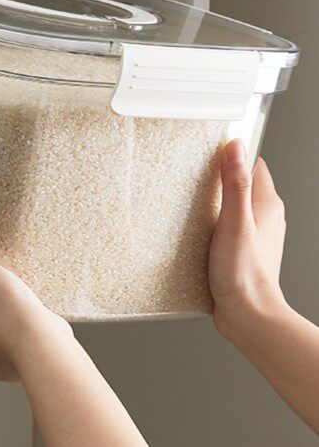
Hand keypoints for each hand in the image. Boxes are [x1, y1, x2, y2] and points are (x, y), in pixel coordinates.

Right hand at [209, 139, 287, 339]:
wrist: (246, 314)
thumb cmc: (243, 273)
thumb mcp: (234, 222)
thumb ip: (235, 184)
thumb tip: (235, 147)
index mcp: (267, 204)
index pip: (254, 163)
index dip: (234, 154)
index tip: (212, 150)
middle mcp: (264, 216)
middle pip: (242, 181)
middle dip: (220, 176)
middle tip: (197, 176)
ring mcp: (253, 232)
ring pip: (234, 203)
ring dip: (215, 199)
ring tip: (195, 202)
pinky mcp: (240, 247)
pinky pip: (227, 223)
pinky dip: (213, 220)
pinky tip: (198, 228)